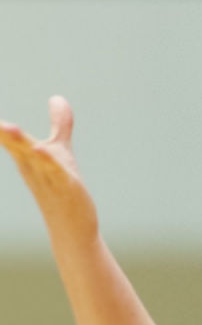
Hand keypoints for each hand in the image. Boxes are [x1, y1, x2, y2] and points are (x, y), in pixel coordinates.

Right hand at [0, 96, 97, 242]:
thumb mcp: (59, 150)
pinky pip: (55, 172)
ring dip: (20, 143)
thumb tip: (57, 98)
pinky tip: (41, 150)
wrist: (71, 226)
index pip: (7, 137)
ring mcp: (48, 177)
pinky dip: (48, 161)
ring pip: (31, 157)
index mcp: (26, 156)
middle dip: (2, 132)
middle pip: (14, 144)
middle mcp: (32, 166)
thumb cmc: (61, 185)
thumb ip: (59, 124)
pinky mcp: (67, 187)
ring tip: (6, 128)